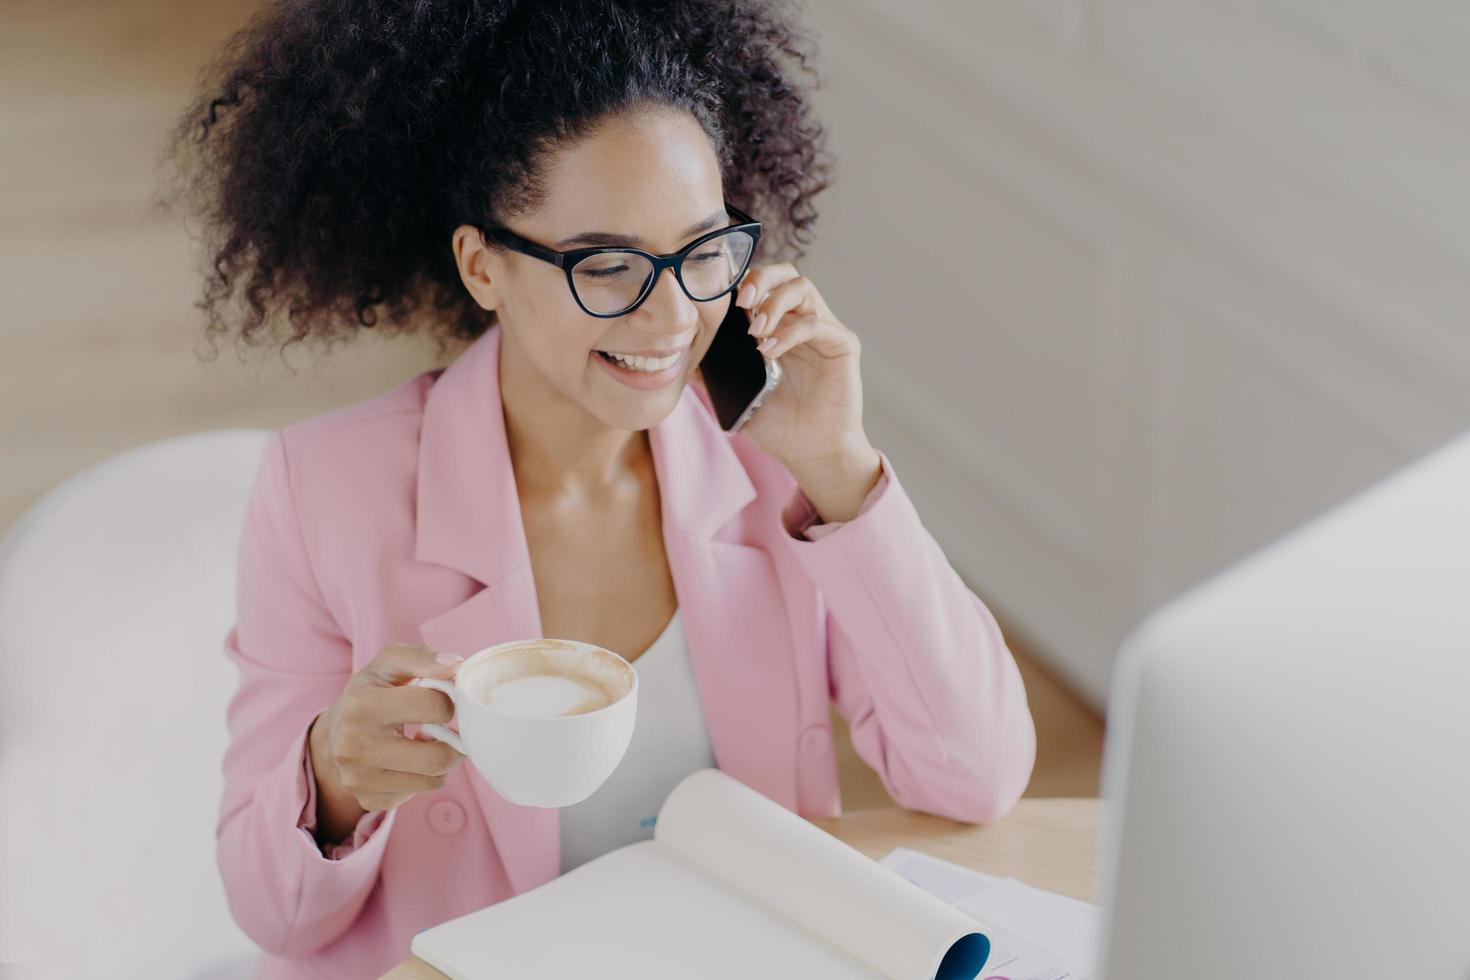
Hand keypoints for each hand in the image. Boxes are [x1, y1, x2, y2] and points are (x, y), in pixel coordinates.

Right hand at [308, 643, 466, 839]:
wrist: (335, 731)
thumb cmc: (373, 691)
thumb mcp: (391, 663)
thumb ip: (423, 657)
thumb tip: (456, 666)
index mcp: (361, 705)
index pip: (435, 707)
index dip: (448, 701)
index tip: (441, 700)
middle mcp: (354, 746)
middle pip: (438, 757)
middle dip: (454, 742)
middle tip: (447, 729)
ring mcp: (359, 779)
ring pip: (434, 780)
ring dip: (441, 760)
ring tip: (426, 742)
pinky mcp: (369, 799)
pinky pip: (419, 793)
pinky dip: (423, 777)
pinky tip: (409, 760)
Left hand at [730, 264, 881, 522]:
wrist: (810, 455)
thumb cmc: (779, 428)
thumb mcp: (738, 397)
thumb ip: (715, 374)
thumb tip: (681, 359)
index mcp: (782, 329)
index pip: (766, 286)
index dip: (745, 284)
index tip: (723, 302)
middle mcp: (805, 324)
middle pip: (787, 274)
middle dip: (761, 278)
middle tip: (741, 302)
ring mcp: (826, 332)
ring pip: (802, 288)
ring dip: (773, 304)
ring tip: (754, 333)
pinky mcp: (843, 346)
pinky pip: (816, 324)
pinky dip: (789, 332)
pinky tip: (769, 352)